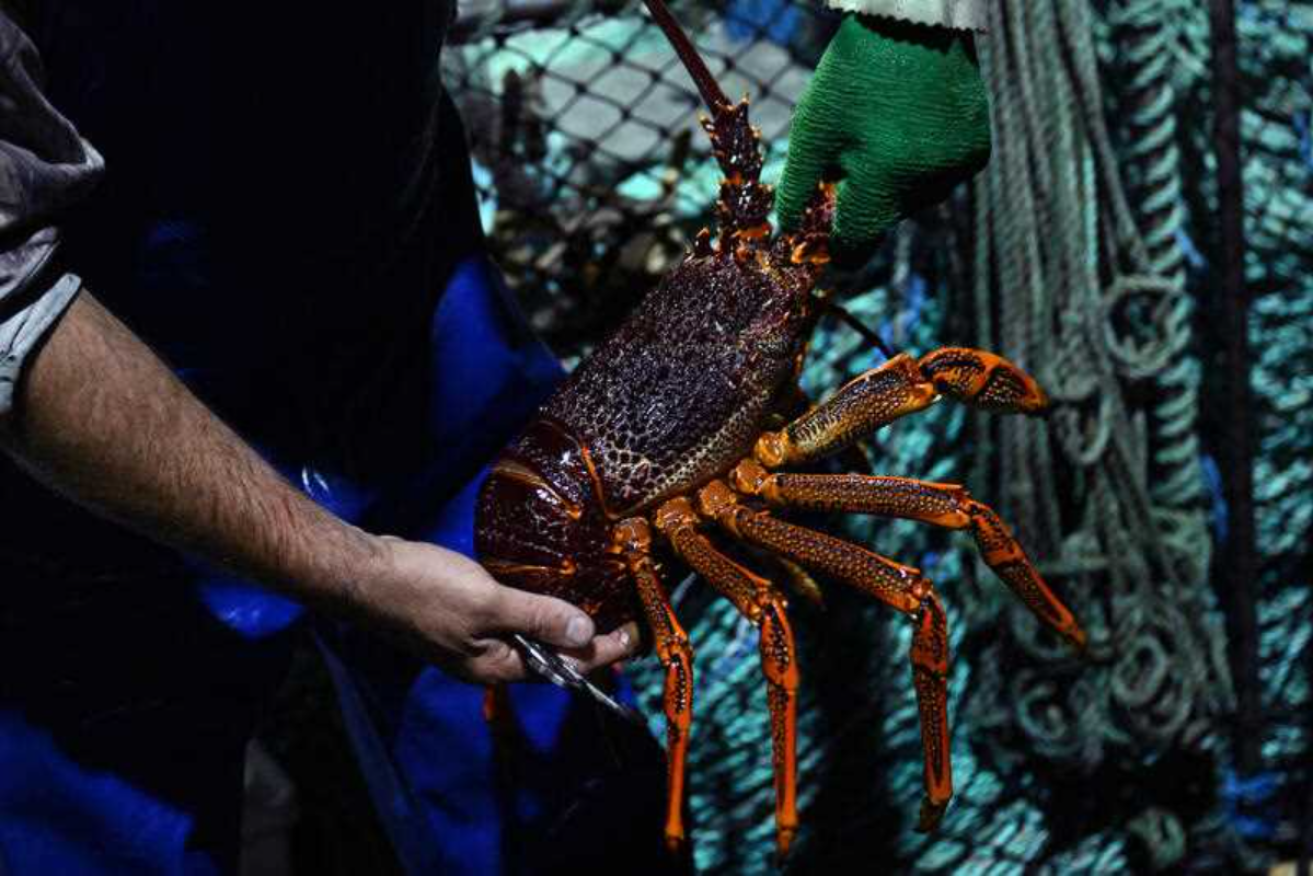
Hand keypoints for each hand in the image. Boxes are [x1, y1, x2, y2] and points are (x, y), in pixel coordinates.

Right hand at [347, 536, 639, 684]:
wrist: (363, 574)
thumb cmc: (423, 590)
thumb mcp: (488, 603)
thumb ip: (538, 617)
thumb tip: (588, 634)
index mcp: (494, 667)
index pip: (562, 667)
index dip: (602, 652)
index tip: (635, 635)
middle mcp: (485, 661)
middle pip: (548, 657)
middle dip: (586, 642)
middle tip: (624, 621)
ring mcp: (470, 639)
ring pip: (528, 637)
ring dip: (560, 623)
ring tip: (596, 604)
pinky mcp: (459, 615)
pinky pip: (508, 617)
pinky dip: (533, 607)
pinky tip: (545, 588)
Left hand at [777, 14, 991, 265]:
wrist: (912, 23)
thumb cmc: (851, 77)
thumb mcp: (813, 131)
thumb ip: (798, 190)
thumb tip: (790, 235)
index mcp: (883, 184)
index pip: (855, 247)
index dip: (835, 244)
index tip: (823, 229)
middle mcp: (928, 186)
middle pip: (884, 220)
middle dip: (864, 199)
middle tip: (852, 152)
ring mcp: (957, 171)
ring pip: (914, 200)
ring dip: (894, 182)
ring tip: (885, 132)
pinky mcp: (977, 153)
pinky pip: (941, 179)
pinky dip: (923, 165)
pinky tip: (914, 128)